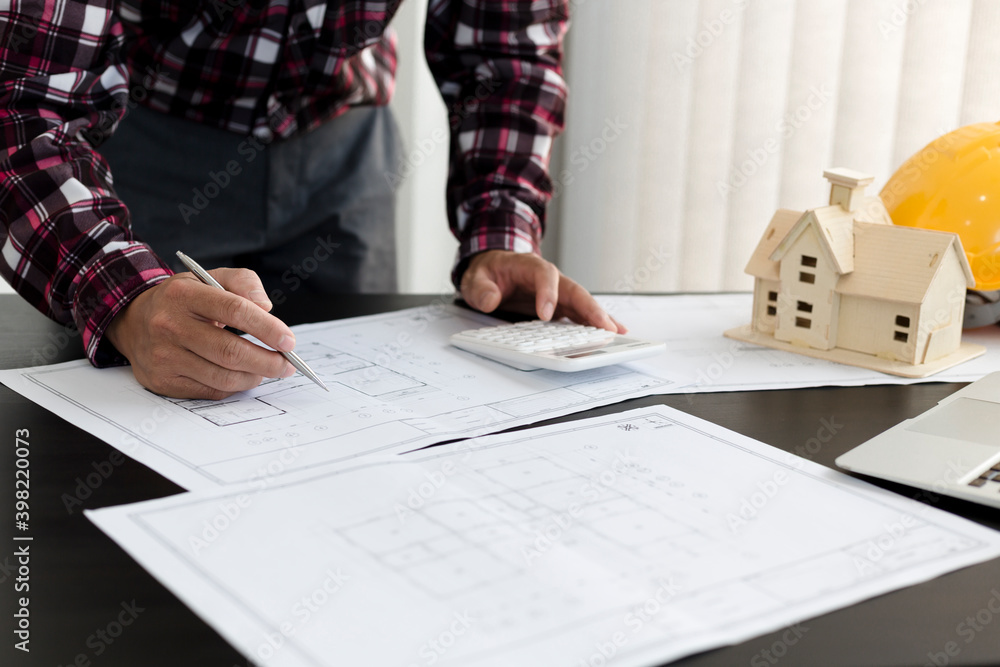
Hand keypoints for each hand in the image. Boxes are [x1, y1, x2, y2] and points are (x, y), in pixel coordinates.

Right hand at [105, 268, 296, 398]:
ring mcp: (162, 356)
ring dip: (254, 377)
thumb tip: (266, 307)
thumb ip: (243, 282)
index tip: (289, 340)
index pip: (235, 310)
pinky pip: (209, 391)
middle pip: (230, 351)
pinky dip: (234, 387)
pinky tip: (243, 377)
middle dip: (268, 361)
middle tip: (288, 364)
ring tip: (268, 370)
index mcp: (184, 295)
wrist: (134, 320)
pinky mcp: (162, 381)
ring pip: (222, 377)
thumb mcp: (209, 278)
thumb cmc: (183, 301)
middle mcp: (168, 325)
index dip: (267, 328)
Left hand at [460, 250, 625, 332]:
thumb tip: (491, 300)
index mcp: (529, 266)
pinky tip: (609, 333)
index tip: (545, 315)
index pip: (545, 275)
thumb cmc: (488, 271)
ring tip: (616, 333)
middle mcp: (549, 278)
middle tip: (603, 326)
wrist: (492, 269)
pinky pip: (579, 314)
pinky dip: (594, 324)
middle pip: (573, 290)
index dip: (548, 293)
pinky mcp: (559, 306)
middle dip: (589, 308)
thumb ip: (480, 289)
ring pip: (582, 303)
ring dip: (599, 318)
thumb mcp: (474, 277)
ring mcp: (557, 293)